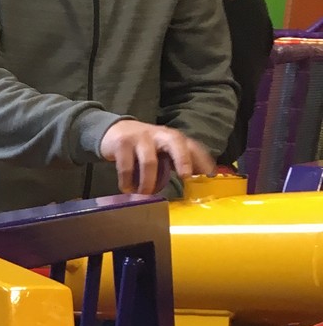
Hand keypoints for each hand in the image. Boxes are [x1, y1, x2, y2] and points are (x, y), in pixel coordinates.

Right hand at [98, 118, 215, 194]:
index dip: (202, 160)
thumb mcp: (163, 151)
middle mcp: (160, 135)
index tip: (209, 175)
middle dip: (183, 159)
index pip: (192, 147)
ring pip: (149, 161)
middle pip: (175, 143)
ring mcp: (141, 138)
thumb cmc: (145, 146)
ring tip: (145, 194)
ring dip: (148, 182)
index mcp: (173, 138)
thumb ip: (179, 162)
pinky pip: (127, 166)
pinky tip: (127, 189)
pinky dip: (127, 181)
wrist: (115, 130)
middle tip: (185, 176)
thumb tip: (200, 178)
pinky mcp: (123, 143)